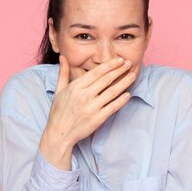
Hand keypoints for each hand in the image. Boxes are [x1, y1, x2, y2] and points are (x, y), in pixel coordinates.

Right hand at [39, 54, 134, 169]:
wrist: (59, 134)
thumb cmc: (59, 112)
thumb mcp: (58, 90)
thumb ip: (63, 73)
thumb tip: (62, 57)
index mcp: (76, 87)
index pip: (96, 72)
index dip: (110, 65)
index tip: (119, 60)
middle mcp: (84, 96)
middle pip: (106, 80)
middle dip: (120, 70)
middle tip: (129, 63)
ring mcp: (92, 108)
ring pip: (112, 92)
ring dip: (124, 82)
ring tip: (133, 75)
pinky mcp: (97, 119)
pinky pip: (112, 107)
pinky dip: (121, 100)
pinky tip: (128, 94)